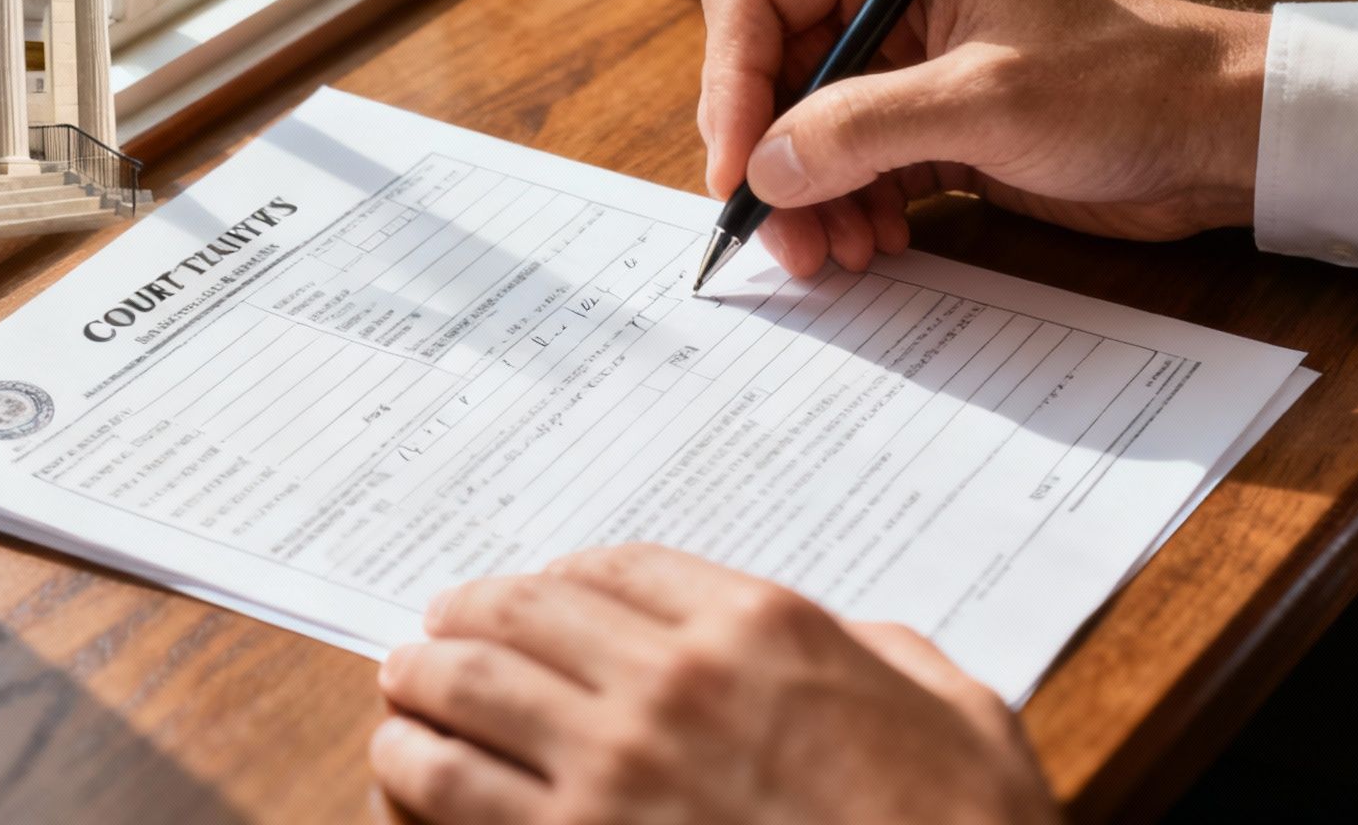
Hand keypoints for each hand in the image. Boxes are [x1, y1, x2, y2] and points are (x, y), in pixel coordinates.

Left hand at [368, 544, 1055, 824]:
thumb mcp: (958, 710)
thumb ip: (888, 656)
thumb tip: (859, 642)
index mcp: (764, 626)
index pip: (622, 565)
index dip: (564, 575)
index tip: (539, 590)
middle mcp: (676, 679)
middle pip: (526, 611)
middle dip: (469, 614)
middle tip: (440, 626)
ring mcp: (619, 767)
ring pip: (472, 690)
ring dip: (423, 680)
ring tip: (402, 683)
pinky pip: (454, 790)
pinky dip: (412, 765)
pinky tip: (399, 761)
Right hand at [700, 0, 1269, 277]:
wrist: (1223, 135)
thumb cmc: (1128, 85)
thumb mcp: (987, 101)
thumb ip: (863, 128)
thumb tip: (763, 167)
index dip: (731, 85)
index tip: (738, 168)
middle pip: (771, 77)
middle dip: (770, 161)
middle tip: (784, 239)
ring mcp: (908, 66)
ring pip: (806, 133)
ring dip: (809, 199)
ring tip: (837, 255)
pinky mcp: (932, 125)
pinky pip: (854, 168)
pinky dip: (850, 211)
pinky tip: (878, 244)